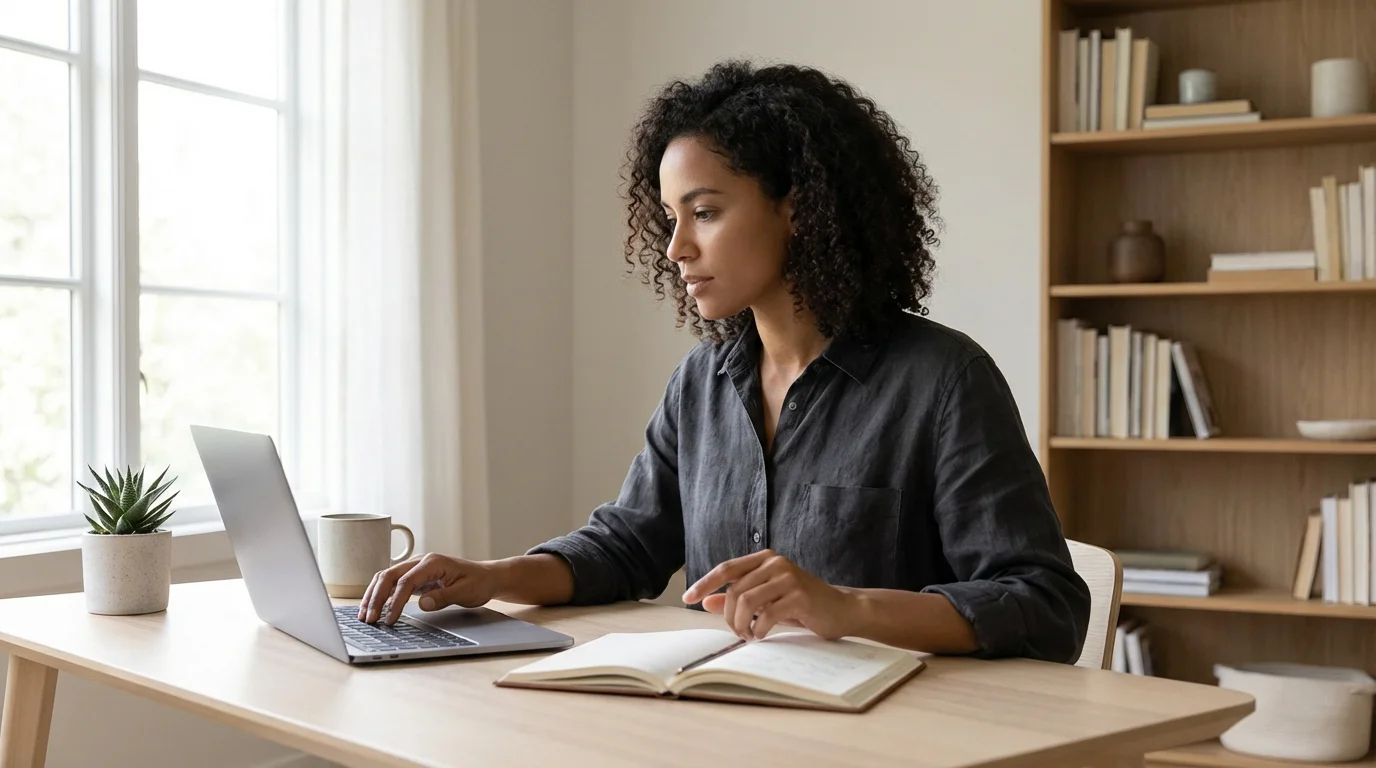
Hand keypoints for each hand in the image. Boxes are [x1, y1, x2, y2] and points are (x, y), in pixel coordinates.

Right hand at [357, 552, 497, 624]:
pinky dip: (380, 595)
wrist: (486, 576)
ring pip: (386, 577)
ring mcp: (415, 567)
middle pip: (389, 575)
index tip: (389, 619)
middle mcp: (420, 561)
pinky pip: (392, 583)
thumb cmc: (478, 582)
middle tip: (368, 619)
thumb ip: (444, 597)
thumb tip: (422, 604)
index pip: (406, 581)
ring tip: (364, 615)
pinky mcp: (414, 576)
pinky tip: (373, 608)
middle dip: (376, 597)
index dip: (395, 601)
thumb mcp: (466, 592)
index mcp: (432, 562)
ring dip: (373, 595)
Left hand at [681, 549, 856, 640]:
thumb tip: (707, 602)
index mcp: (765, 559)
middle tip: (736, 632)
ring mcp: (788, 577)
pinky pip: (767, 615)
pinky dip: (759, 629)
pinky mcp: (800, 596)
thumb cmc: (801, 604)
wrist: (840, 609)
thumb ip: (738, 598)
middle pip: (735, 590)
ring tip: (748, 635)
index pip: (726, 569)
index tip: (686, 599)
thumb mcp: (766, 599)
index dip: (704, 584)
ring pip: (747, 602)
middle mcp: (775, 563)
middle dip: (729, 616)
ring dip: (742, 624)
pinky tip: (761, 635)